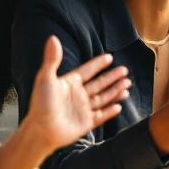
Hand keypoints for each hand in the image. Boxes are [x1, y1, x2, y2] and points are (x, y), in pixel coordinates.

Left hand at [26, 36, 129, 153]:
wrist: (41, 131)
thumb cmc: (41, 104)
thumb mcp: (46, 78)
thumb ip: (52, 59)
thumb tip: (52, 37)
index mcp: (70, 83)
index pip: (87, 71)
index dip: (98, 64)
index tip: (109, 57)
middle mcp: (78, 95)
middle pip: (99, 84)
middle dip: (112, 77)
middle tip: (125, 70)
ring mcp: (82, 109)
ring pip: (103, 98)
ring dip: (115, 91)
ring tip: (127, 84)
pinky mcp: (86, 123)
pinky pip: (101, 115)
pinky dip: (110, 111)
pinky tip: (119, 106)